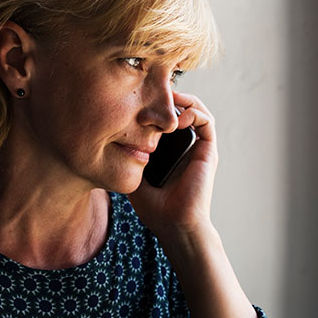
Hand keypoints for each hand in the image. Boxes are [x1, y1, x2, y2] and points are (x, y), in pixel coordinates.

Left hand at [129, 91, 218, 239]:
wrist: (175, 225)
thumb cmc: (154, 209)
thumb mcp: (133, 178)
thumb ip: (126, 160)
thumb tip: (109, 144)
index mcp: (169, 153)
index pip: (164, 122)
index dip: (154, 109)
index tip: (137, 101)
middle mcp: (185, 148)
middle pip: (180, 112)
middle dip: (167, 98)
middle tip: (150, 92)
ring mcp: (197, 149)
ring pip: (196, 111)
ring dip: (183, 100)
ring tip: (165, 98)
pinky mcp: (208, 152)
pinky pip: (207, 122)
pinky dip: (195, 112)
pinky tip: (179, 115)